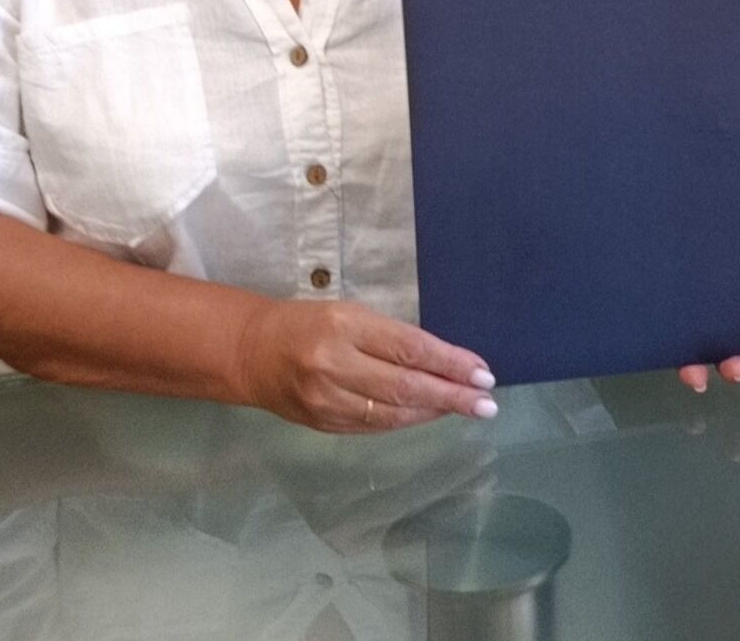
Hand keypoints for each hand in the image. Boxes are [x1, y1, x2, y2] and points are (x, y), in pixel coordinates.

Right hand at [235, 297, 498, 433]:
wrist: (252, 353)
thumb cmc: (309, 322)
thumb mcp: (351, 314)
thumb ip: (391, 338)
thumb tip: (444, 362)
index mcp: (344, 326)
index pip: (409, 348)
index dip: (449, 363)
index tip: (482, 371)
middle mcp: (334, 365)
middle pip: (405, 386)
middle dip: (452, 395)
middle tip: (487, 401)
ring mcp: (327, 400)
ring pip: (393, 412)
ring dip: (435, 411)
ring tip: (468, 407)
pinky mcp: (323, 425)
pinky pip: (375, 426)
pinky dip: (407, 420)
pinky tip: (430, 414)